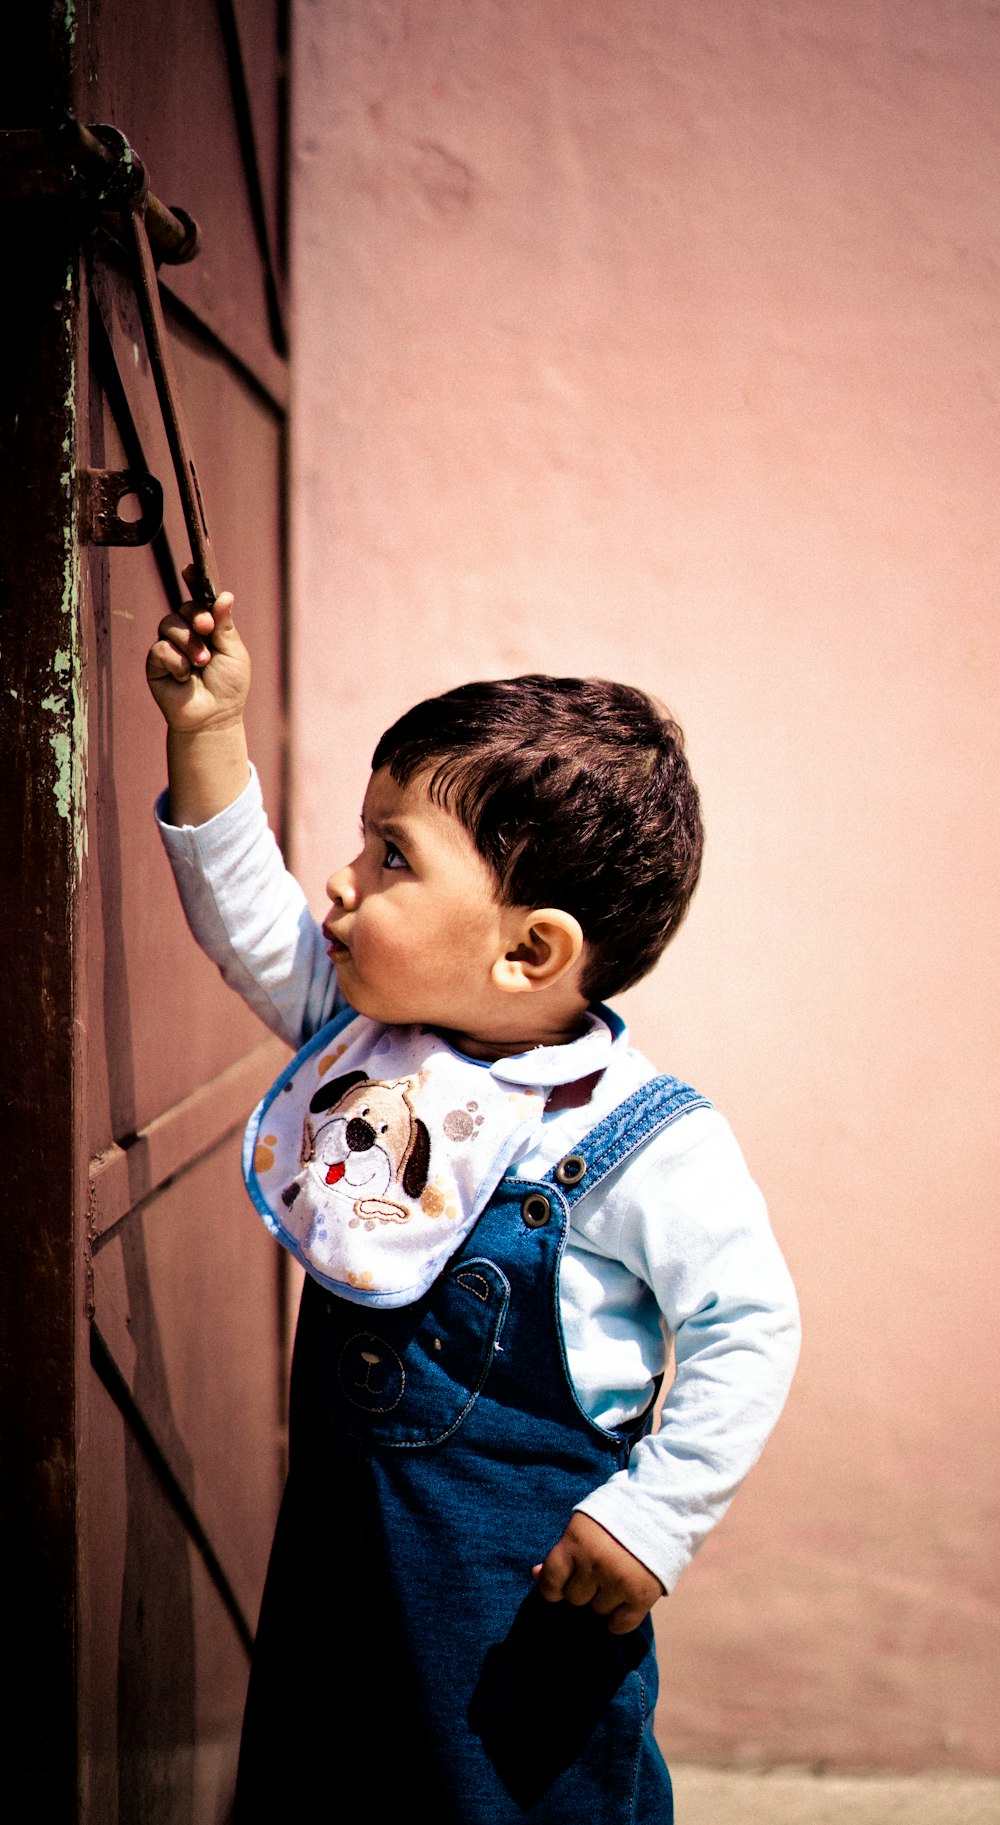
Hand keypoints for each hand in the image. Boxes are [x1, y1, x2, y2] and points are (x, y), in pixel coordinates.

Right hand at [145, 569, 249, 731]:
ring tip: (202, 663)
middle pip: (184, 608)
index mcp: (209, 628)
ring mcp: (170, 647)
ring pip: (169, 623)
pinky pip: (160, 648)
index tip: (190, 569)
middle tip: (206, 628)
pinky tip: (185, 676)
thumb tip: (224, 594)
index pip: (199, 599)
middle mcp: (188, 634)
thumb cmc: (229, 687)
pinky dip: (176, 661)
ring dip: (189, 643)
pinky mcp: (156, 664)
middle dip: (196, 615)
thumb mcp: (234, 652)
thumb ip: (225, 624)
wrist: (215, 717)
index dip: (194, 583)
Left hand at [532, 1513, 663, 1635]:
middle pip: (575, 1598)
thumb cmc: (616, 1516)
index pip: (551, 1581)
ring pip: (598, 1610)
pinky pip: (619, 1625)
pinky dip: (620, 1618)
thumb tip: (536, 1575)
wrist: (663, 1508)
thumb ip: (562, 1551)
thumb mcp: (584, 1525)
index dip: (554, 1585)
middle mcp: (596, 1563)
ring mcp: (619, 1581)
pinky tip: (625, 1600)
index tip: (563, 1581)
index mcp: (577, 1541)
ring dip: (604, 1598)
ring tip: (618, 1576)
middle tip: (600, 1568)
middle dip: (584, 1586)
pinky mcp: (642, 1596)